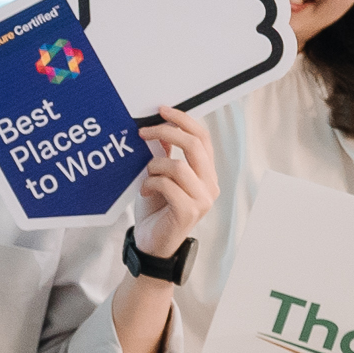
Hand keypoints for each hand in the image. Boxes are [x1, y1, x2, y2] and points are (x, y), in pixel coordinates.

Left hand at [129, 103, 216, 255]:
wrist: (151, 242)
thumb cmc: (156, 208)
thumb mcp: (159, 175)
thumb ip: (165, 154)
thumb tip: (162, 126)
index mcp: (206, 173)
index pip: (202, 138)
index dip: (183, 120)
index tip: (162, 109)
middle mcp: (209, 185)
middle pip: (195, 145)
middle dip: (167, 132)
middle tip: (143, 131)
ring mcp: (202, 199)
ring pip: (179, 166)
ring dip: (155, 165)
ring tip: (146, 175)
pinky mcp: (189, 211)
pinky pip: (168, 185)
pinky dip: (151, 183)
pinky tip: (144, 191)